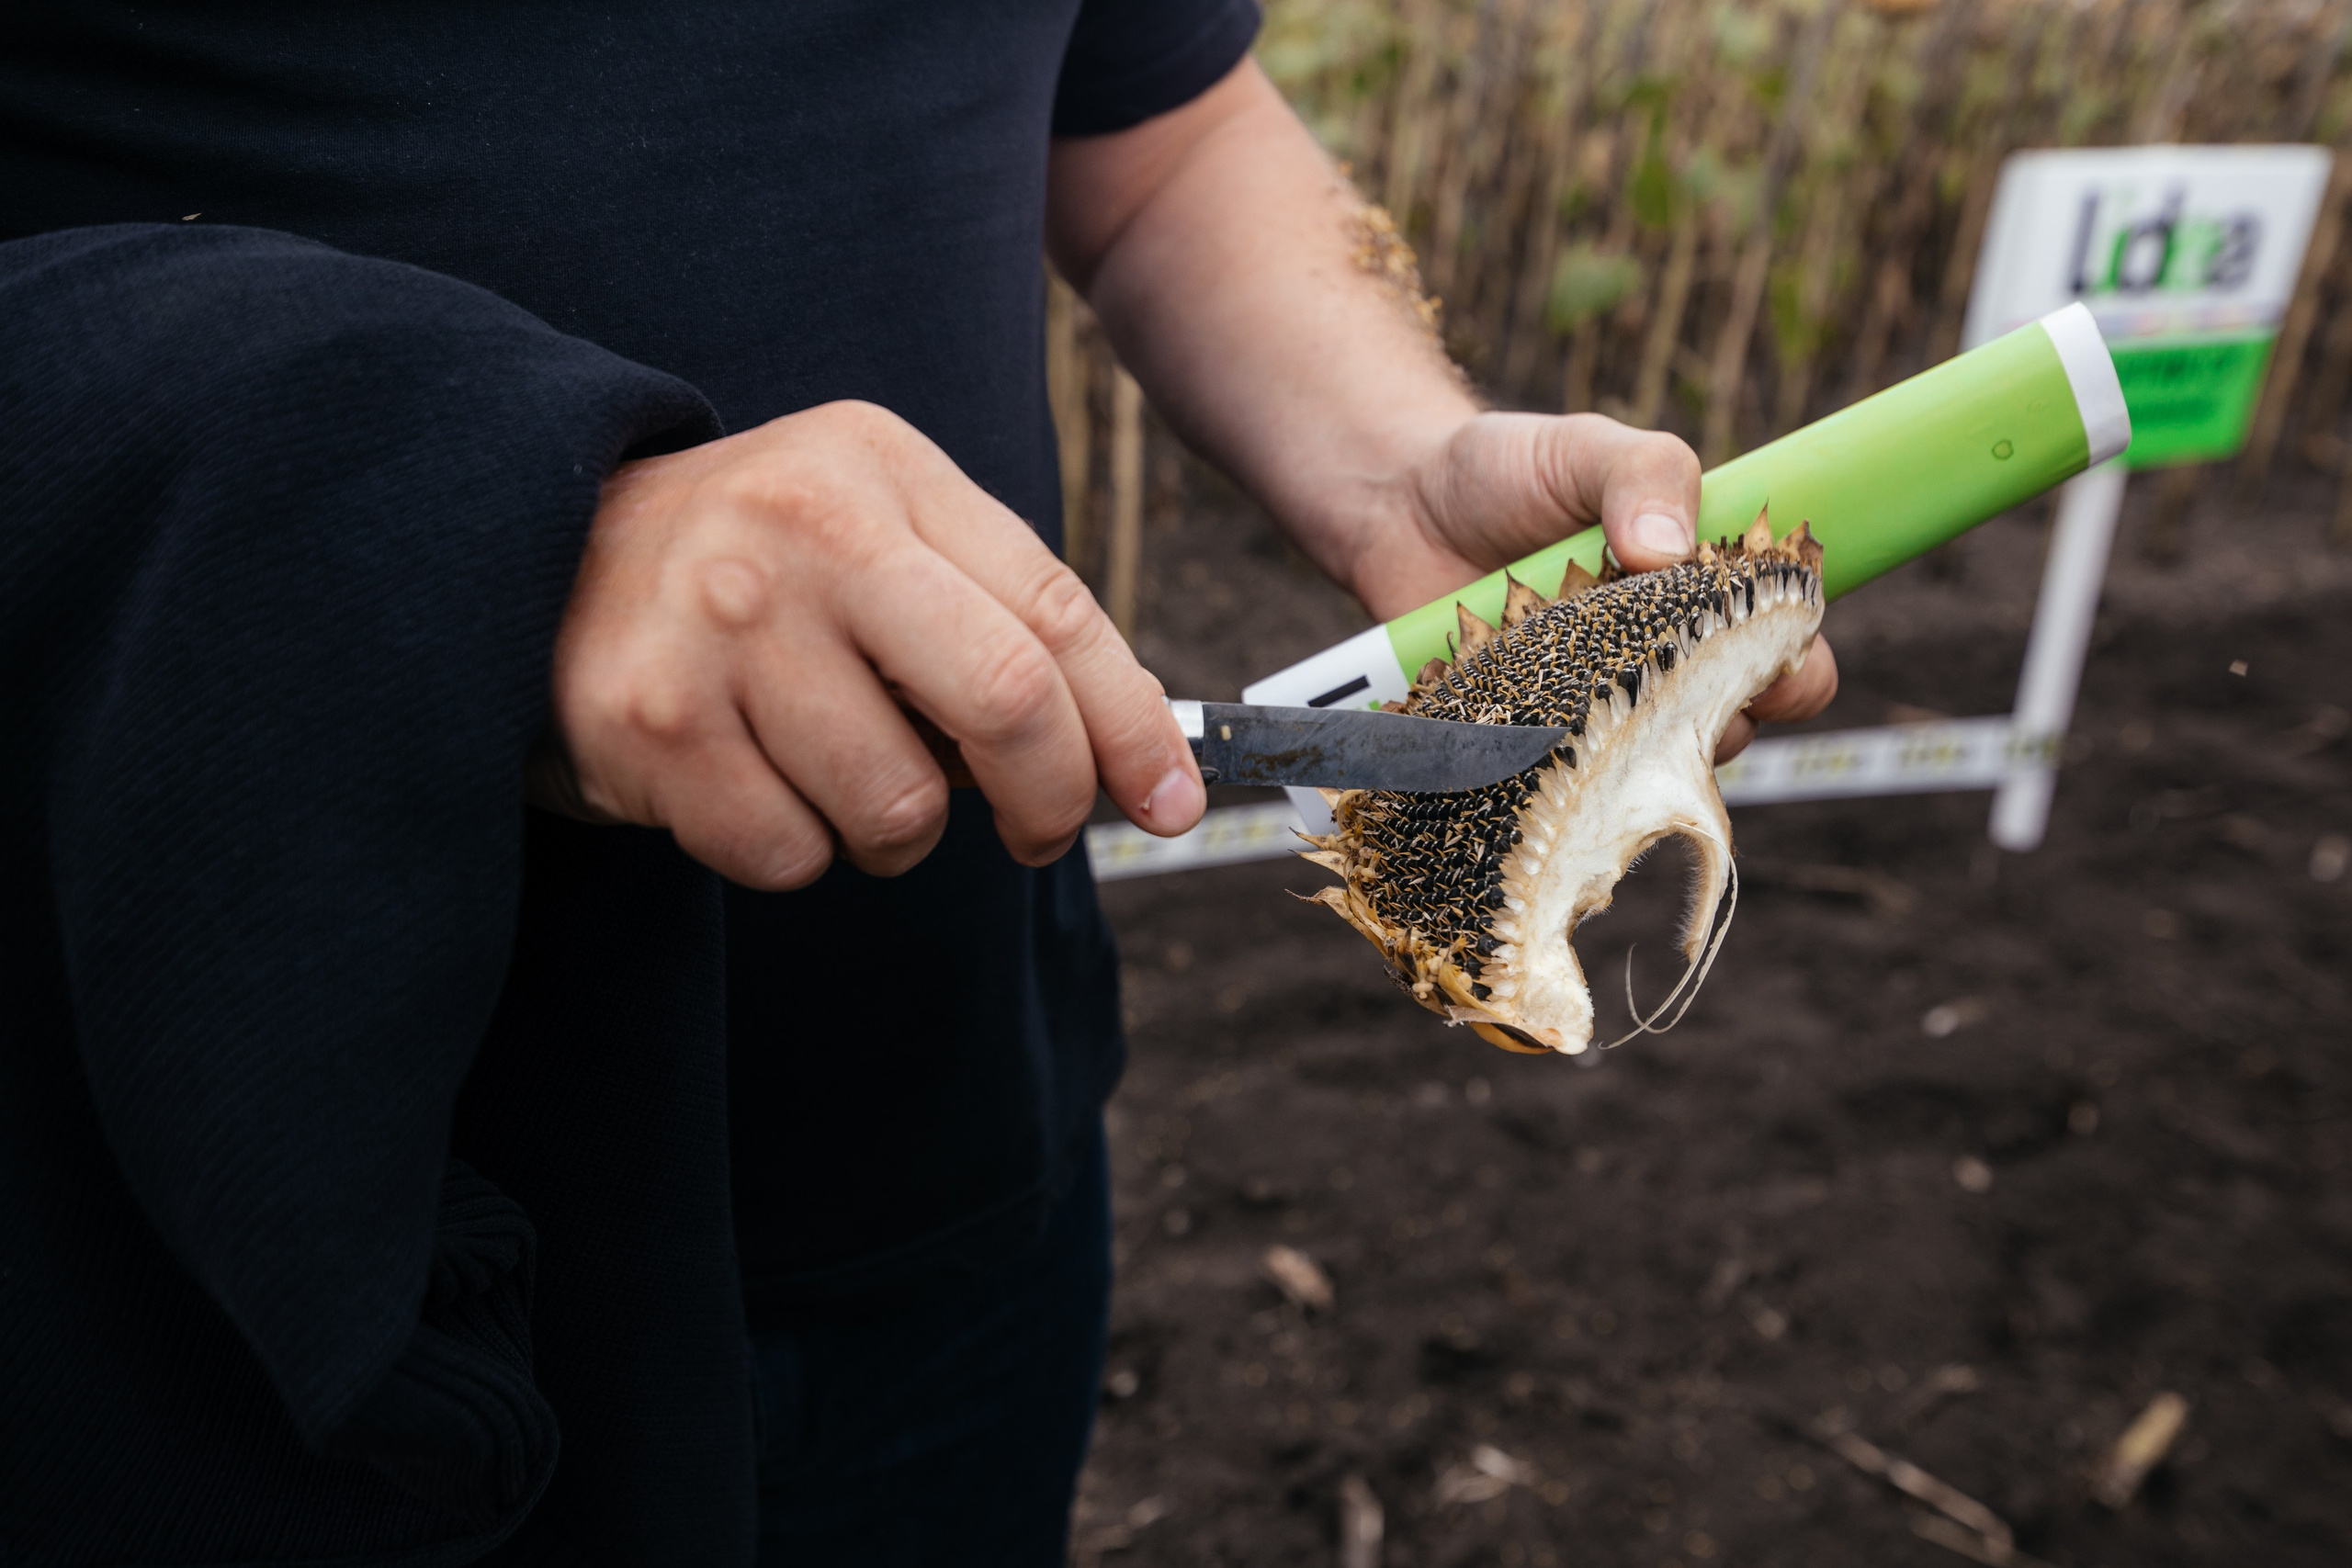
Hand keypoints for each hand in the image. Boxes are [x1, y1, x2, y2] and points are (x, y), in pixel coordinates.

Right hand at [538, 400, 1205, 889]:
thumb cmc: (750, 571)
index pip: (1058, 612)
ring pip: (897, 808)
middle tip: (1039, 831)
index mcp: (880, 469)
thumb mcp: (876, 533)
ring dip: (899, 834)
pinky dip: (800, 852)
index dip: (1135, 727)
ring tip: (845, 777)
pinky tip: (754, 784)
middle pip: (1007, 705)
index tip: (1172, 802)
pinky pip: (792, 856)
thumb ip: (999, 616)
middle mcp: (803, 530)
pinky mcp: (649, 726)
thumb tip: (1137, 754)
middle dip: (1050, 800)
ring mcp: (718, 628)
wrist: (531, 562)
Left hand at [1362, 410, 1837, 763]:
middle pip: (1733, 730)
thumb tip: (1670, 549)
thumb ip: (1644, 474)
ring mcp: (1594, 718)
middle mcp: (1663, 670)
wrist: (1401, 507)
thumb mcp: (1586, 448)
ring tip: (1573, 686)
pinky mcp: (1526, 747)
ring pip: (1644, 772)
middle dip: (1712, 717)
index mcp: (1707, 600)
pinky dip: (1541, 762)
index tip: (1758, 644)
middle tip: (1659, 679)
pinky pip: (1552, 785)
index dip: (1792, 661)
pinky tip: (1513, 721)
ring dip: (1620, 740)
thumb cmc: (1513, 473)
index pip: (1788, 653)